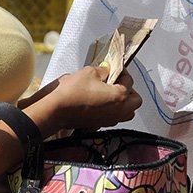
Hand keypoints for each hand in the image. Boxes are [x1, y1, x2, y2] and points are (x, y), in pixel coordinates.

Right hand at [22, 66, 141, 131]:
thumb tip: (108, 70)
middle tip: (118, 81)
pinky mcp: (100, 125)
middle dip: (130, 90)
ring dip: (124, 103)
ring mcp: (110, 120)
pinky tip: (101, 102)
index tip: (116, 67)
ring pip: (127, 112)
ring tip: (111, 92)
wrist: (57, 110)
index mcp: (120, 96)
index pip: (129, 81)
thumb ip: (103, 70)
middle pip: (135, 101)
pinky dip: (113, 110)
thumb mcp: (90, 72)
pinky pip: (114, 117)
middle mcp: (119, 111)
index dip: (123, 72)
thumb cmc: (73, 91)